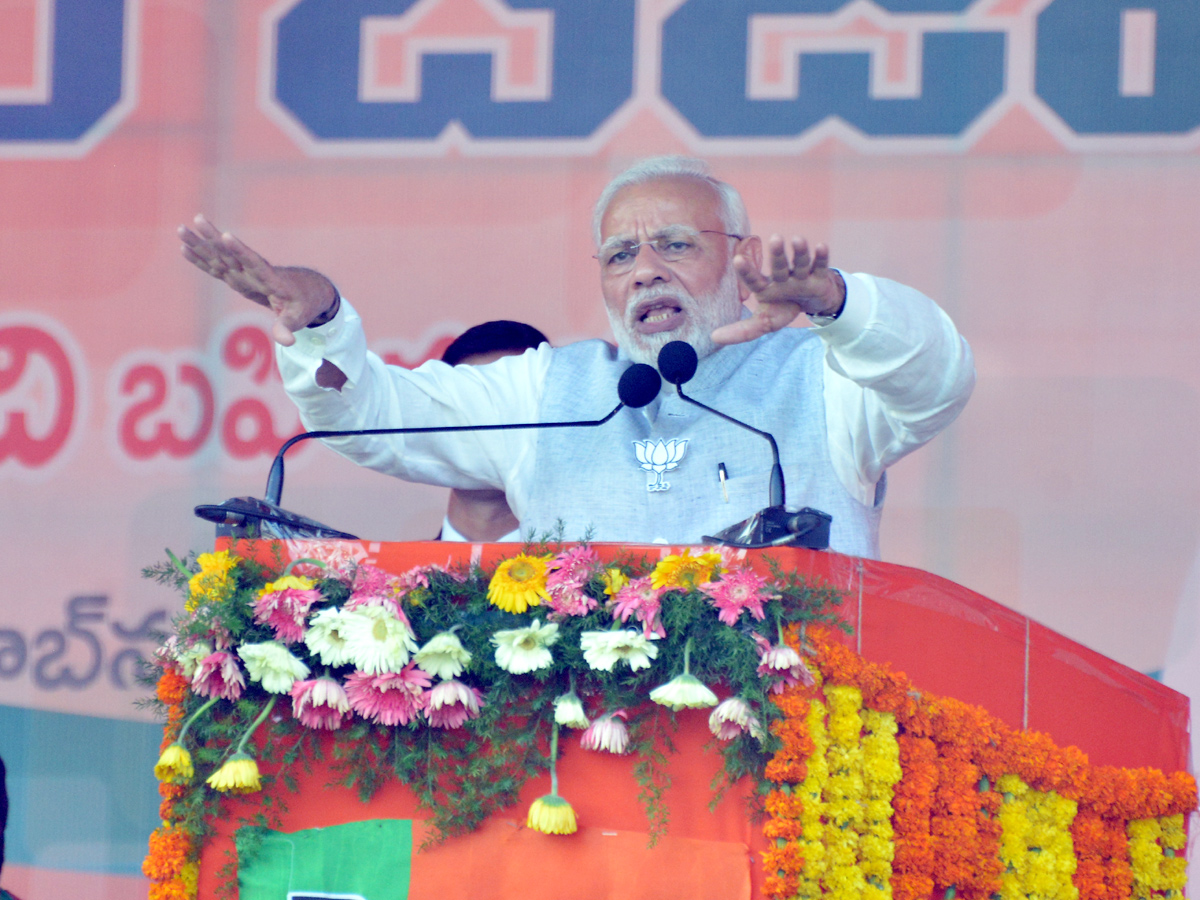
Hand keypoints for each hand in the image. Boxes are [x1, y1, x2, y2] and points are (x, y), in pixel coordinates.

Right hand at [178, 215, 336, 345]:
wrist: (306, 291)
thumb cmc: (304, 304)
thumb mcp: (299, 318)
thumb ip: (288, 327)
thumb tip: (286, 342)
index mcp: (271, 279)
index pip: (254, 263)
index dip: (240, 251)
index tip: (226, 236)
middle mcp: (254, 272)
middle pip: (231, 254)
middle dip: (213, 239)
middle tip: (197, 220)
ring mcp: (244, 273)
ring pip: (219, 256)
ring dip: (201, 243)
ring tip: (182, 228)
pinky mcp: (237, 277)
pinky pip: (216, 267)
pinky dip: (201, 259)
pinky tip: (185, 248)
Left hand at [710, 235, 844, 345]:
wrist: (810, 303)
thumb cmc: (783, 308)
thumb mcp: (763, 323)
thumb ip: (742, 331)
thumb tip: (713, 338)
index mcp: (766, 288)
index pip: (754, 280)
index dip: (747, 271)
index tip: (738, 259)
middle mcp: (782, 279)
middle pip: (779, 267)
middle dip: (777, 255)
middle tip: (774, 238)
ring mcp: (801, 277)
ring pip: (799, 264)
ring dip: (799, 253)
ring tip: (796, 239)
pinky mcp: (819, 277)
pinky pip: (820, 266)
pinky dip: (821, 258)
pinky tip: (821, 246)